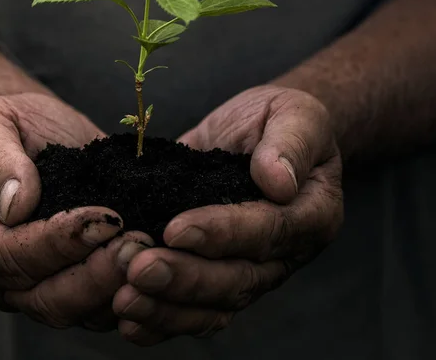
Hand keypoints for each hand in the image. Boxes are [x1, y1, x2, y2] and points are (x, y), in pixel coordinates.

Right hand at [0, 93, 152, 330]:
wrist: (35, 131)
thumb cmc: (5, 126)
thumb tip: (17, 205)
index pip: (12, 257)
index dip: (59, 242)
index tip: (104, 218)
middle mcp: (1, 275)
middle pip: (48, 298)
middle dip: (96, 275)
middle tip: (137, 244)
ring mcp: (41, 283)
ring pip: (81, 310)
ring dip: (118, 286)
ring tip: (151, 251)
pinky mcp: (77, 278)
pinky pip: (103, 302)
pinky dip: (132, 290)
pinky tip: (159, 263)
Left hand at [112, 85, 342, 344]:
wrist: (262, 129)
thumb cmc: (282, 119)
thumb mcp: (297, 116)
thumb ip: (290, 144)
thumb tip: (278, 181)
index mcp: (310, 214)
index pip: (267, 231)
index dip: (222, 234)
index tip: (177, 229)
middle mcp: (282, 252)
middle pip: (236, 279)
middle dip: (185, 277)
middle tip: (140, 269)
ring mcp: (249, 266)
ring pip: (213, 303)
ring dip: (167, 308)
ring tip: (125, 301)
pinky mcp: (217, 267)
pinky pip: (196, 306)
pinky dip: (163, 318)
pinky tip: (129, 321)